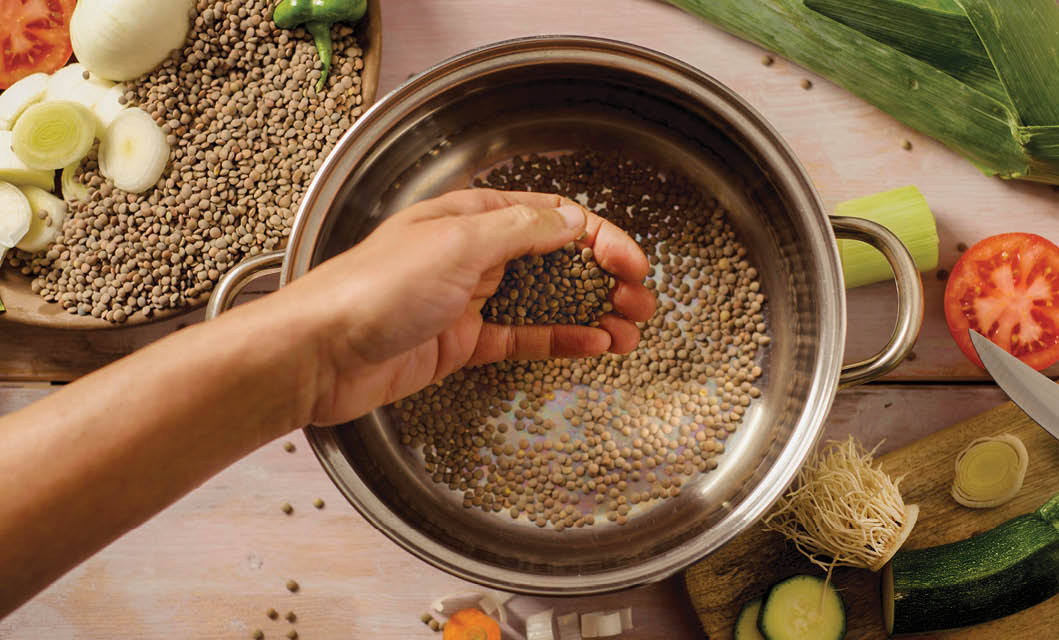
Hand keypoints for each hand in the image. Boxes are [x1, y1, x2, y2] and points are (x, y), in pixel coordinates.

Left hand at [272, 189, 655, 424]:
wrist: (320, 354)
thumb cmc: (372, 289)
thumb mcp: (456, 244)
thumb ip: (520, 231)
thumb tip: (571, 219)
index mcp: (471, 215)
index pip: (552, 218)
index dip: (599, 238)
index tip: (632, 264)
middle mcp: (475, 252)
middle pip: (556, 259)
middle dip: (604, 277)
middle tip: (642, 302)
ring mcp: (471, 298)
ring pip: (546, 300)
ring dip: (592, 312)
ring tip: (632, 330)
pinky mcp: (464, 341)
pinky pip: (524, 337)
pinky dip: (561, 340)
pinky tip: (595, 347)